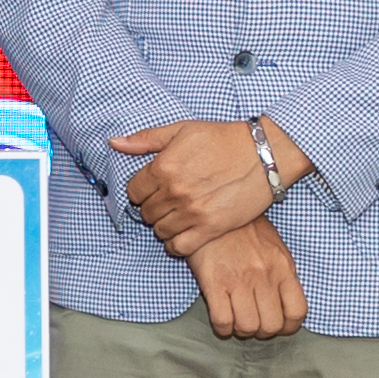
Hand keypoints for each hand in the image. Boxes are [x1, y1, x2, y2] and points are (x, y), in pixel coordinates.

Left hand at [115, 118, 295, 256]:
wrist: (264, 154)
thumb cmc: (224, 139)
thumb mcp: (182, 130)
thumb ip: (146, 139)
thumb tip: (114, 143)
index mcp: (164, 167)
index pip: (133, 191)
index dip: (141, 191)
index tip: (152, 189)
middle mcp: (175, 191)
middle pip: (146, 212)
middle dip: (152, 207)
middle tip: (166, 202)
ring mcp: (193, 212)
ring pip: (160, 230)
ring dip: (164, 225)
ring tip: (176, 216)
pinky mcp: (211, 228)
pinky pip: (179, 247)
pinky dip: (175, 244)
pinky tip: (181, 234)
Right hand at [189, 221, 309, 339]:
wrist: (213, 210)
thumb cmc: (244, 230)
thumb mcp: (274, 247)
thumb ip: (283, 274)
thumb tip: (286, 303)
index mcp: (283, 267)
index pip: (297, 312)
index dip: (288, 327)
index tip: (279, 326)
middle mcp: (264, 275)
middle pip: (272, 325)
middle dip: (262, 332)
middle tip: (254, 323)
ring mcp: (238, 279)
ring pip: (248, 327)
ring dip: (242, 331)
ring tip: (237, 321)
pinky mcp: (213, 281)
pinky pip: (223, 320)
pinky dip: (223, 329)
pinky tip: (222, 321)